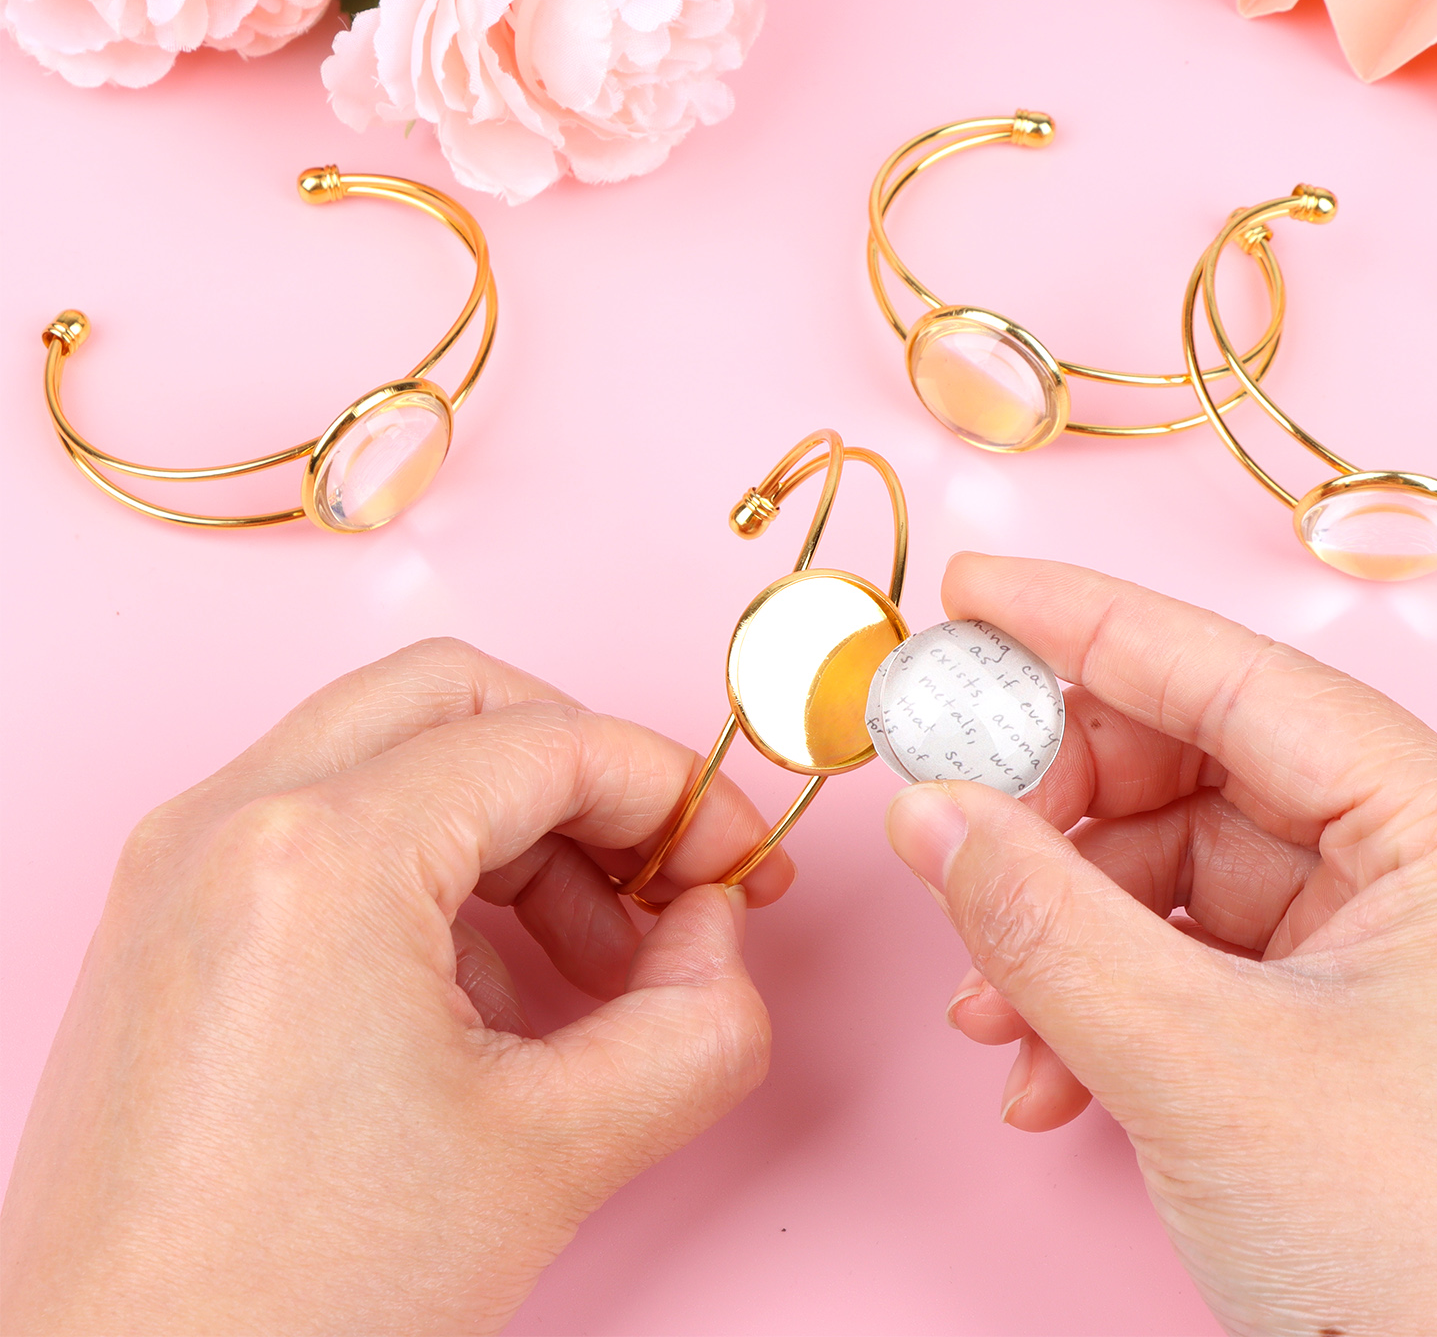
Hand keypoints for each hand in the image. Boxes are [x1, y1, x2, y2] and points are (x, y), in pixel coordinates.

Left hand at [0, 639, 789, 1336]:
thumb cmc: (294, 1304)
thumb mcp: (558, 1152)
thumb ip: (698, 1020)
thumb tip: (715, 932)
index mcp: (320, 853)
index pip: (549, 745)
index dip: (676, 793)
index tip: (736, 863)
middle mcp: (229, 820)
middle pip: (458, 696)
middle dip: (585, 771)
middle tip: (659, 872)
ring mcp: (180, 864)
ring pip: (389, 748)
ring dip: (514, 822)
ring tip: (586, 959)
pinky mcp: (166, 918)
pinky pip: (325, 822)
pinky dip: (431, 862)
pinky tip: (487, 986)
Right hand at [887, 555, 1436, 1336]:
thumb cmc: (1429, 1270)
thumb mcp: (1200, 1069)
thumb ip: (1043, 921)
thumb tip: (929, 810)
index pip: (1239, 676)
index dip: (1088, 623)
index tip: (973, 594)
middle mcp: (1428, 866)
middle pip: (1195, 766)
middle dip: (1056, 809)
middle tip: (948, 824)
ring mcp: (1383, 942)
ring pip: (1173, 866)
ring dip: (1058, 922)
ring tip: (989, 1004)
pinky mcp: (1338, 1012)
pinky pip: (1185, 951)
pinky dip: (1096, 989)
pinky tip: (1040, 1065)